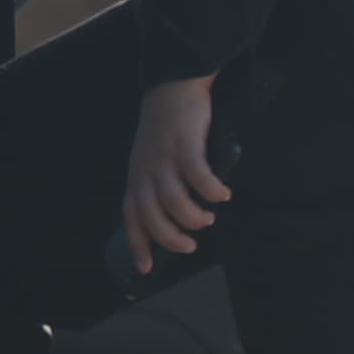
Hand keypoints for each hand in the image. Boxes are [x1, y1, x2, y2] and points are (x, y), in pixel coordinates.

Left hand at [122, 76, 231, 271]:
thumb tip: (181, 218)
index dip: (138, 244)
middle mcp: (146, 169)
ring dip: (192, 217)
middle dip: (171, 238)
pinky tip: (222, 194)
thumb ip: (163, 185)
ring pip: (173, 200)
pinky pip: (197, 175)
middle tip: (190, 245)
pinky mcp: (184, 143)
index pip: (131, 217)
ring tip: (207, 218)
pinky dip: (211, 190)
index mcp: (137, 175)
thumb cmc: (168, 128)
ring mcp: (164, 156)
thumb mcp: (155, 159)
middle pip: (152, 215)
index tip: (146, 269)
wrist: (174, 84)